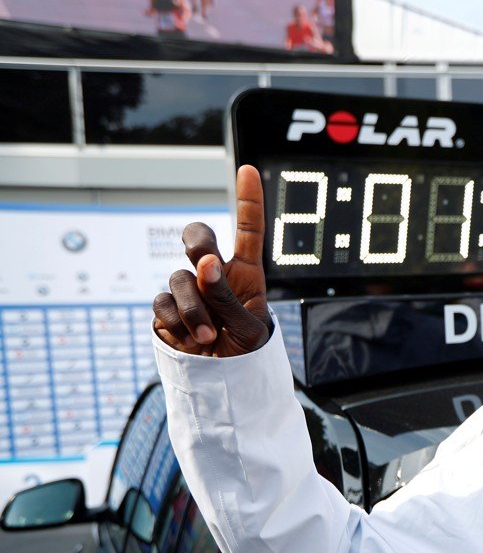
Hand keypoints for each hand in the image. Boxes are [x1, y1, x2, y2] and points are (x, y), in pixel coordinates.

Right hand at [153, 165, 269, 356]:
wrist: (224, 382)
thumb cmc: (246, 352)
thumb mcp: (248, 326)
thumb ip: (227, 296)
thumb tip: (205, 263)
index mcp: (245, 274)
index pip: (248, 231)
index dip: (248, 200)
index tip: (248, 170)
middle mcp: (215, 277)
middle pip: (199, 239)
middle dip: (198, 241)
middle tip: (203, 257)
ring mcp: (189, 292)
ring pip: (180, 279)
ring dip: (194, 309)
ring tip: (208, 336)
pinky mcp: (166, 310)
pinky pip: (162, 304)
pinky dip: (176, 321)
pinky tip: (190, 339)